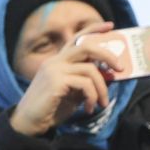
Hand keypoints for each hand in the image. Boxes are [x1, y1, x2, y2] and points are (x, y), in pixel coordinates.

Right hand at [7, 23, 125, 135]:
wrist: (29, 124)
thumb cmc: (50, 110)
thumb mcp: (72, 94)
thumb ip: (86, 82)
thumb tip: (108, 76)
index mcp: (57, 61)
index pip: (76, 39)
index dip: (94, 30)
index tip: (111, 26)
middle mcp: (55, 62)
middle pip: (87, 47)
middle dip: (108, 55)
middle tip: (120, 69)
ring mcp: (54, 70)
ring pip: (90, 69)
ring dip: (102, 88)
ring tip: (102, 104)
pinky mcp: (56, 82)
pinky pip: (85, 84)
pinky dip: (92, 97)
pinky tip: (88, 108)